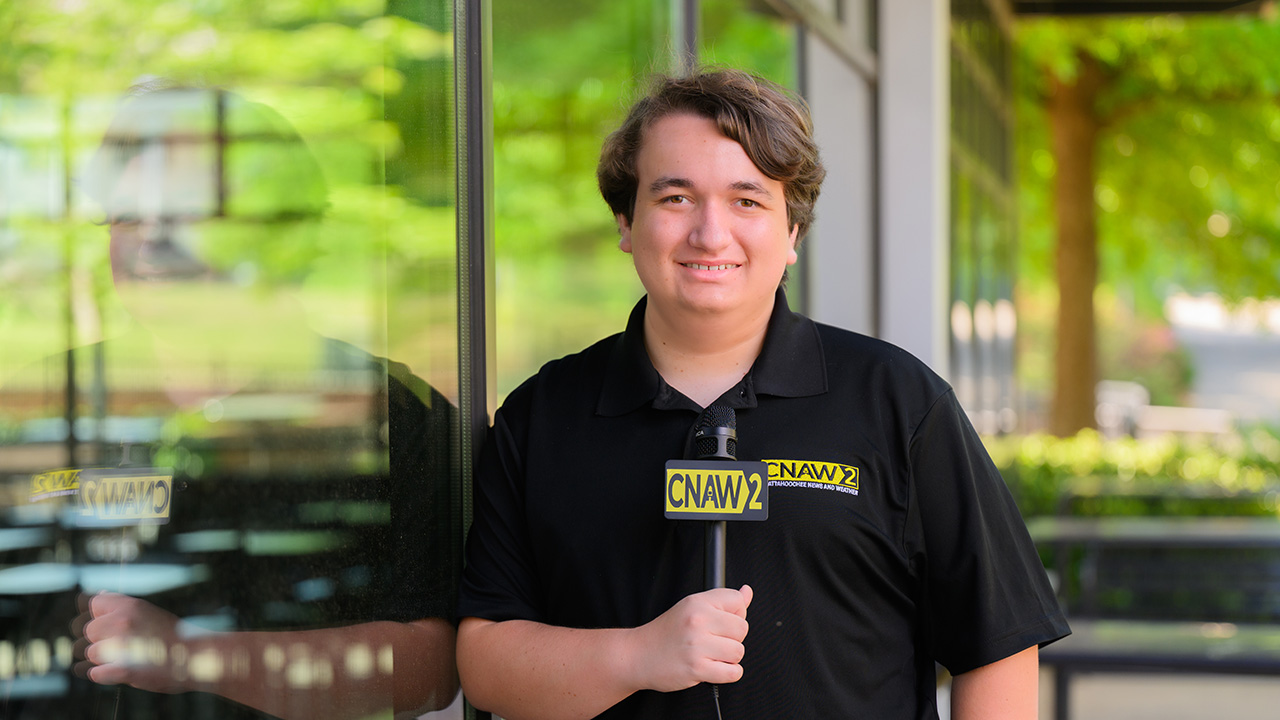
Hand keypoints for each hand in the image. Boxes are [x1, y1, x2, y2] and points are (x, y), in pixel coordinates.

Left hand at [73, 592, 186, 693]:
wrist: (197, 656)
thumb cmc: (173, 635)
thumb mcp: (149, 611)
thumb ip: (122, 605)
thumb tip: (99, 595)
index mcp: (131, 606)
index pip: (94, 604)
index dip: (102, 615)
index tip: (116, 624)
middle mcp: (123, 622)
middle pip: (90, 630)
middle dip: (102, 638)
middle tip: (125, 644)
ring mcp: (123, 646)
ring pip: (93, 652)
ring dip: (105, 657)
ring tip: (128, 657)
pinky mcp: (124, 670)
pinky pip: (97, 673)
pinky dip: (104, 675)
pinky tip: (117, 671)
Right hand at [630, 584, 752, 691]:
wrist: (638, 655)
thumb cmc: (666, 633)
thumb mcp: (691, 608)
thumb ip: (722, 601)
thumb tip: (747, 591)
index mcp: (697, 603)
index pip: (737, 600)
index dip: (735, 613)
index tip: (722, 622)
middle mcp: (697, 621)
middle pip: (742, 628)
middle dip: (733, 638)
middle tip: (714, 642)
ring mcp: (697, 645)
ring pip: (738, 652)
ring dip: (729, 658)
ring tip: (710, 655)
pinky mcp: (696, 668)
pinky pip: (733, 673)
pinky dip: (728, 673)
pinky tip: (713, 668)